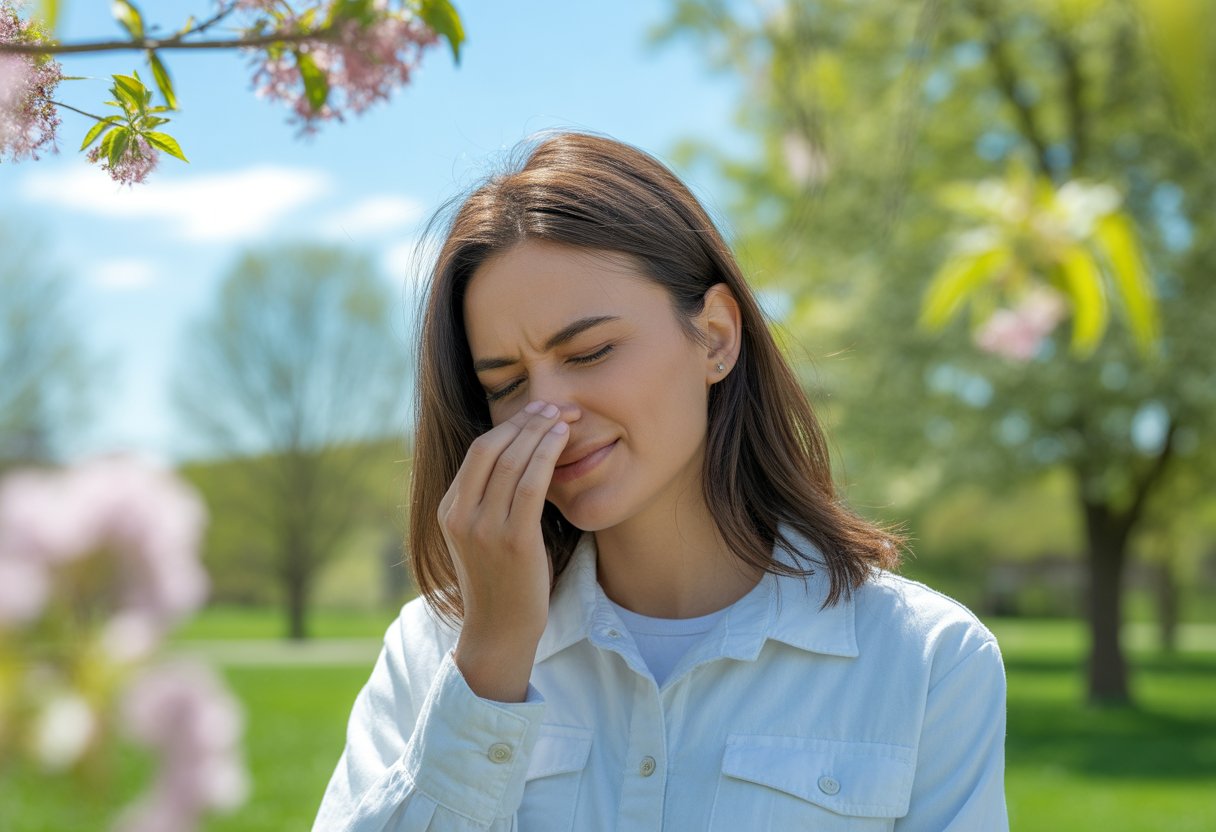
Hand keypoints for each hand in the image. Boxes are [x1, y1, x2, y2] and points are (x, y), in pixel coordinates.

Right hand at [437, 400, 569, 699]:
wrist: (500, 631)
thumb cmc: (501, 581)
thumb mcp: (481, 536)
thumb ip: (488, 501)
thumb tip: (515, 461)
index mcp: (449, 510)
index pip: (477, 452)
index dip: (509, 425)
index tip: (536, 412)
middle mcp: (460, 515)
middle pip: (491, 448)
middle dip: (525, 421)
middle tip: (553, 406)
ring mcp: (484, 528)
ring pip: (511, 461)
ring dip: (539, 431)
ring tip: (563, 416)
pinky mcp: (512, 540)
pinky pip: (529, 485)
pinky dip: (546, 455)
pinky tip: (562, 439)